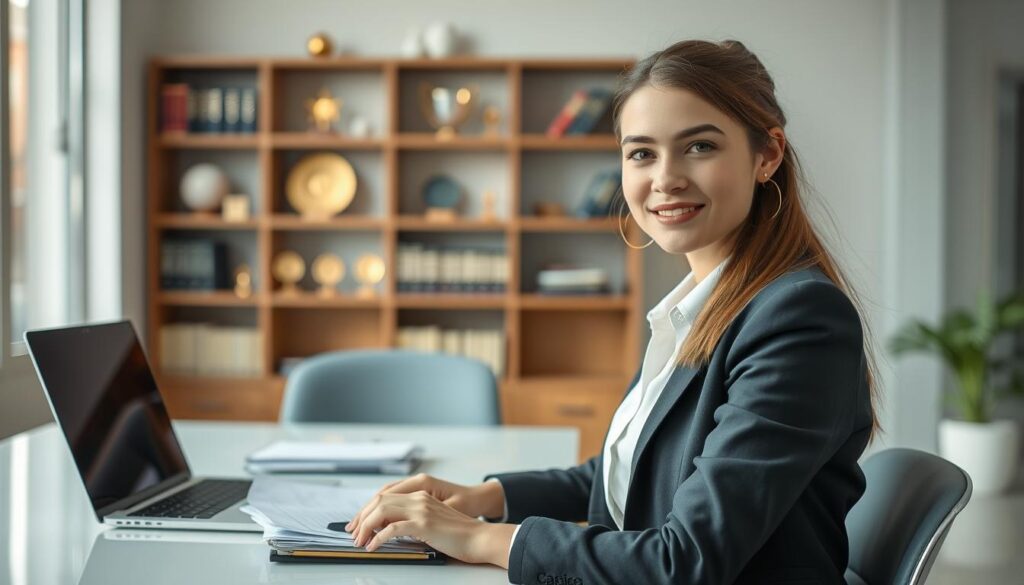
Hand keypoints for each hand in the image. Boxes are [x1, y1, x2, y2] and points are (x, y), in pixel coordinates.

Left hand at [345, 473, 504, 534]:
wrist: (480, 538)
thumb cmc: (460, 534)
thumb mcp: (433, 521)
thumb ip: (414, 519)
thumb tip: (390, 528)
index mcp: (421, 494)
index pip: (385, 495)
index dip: (367, 509)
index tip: (358, 523)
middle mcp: (419, 497)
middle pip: (379, 500)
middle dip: (361, 517)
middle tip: (353, 533)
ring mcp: (421, 509)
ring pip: (382, 511)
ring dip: (366, 526)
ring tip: (360, 541)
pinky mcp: (424, 524)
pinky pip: (392, 528)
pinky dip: (378, 537)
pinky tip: (373, 546)